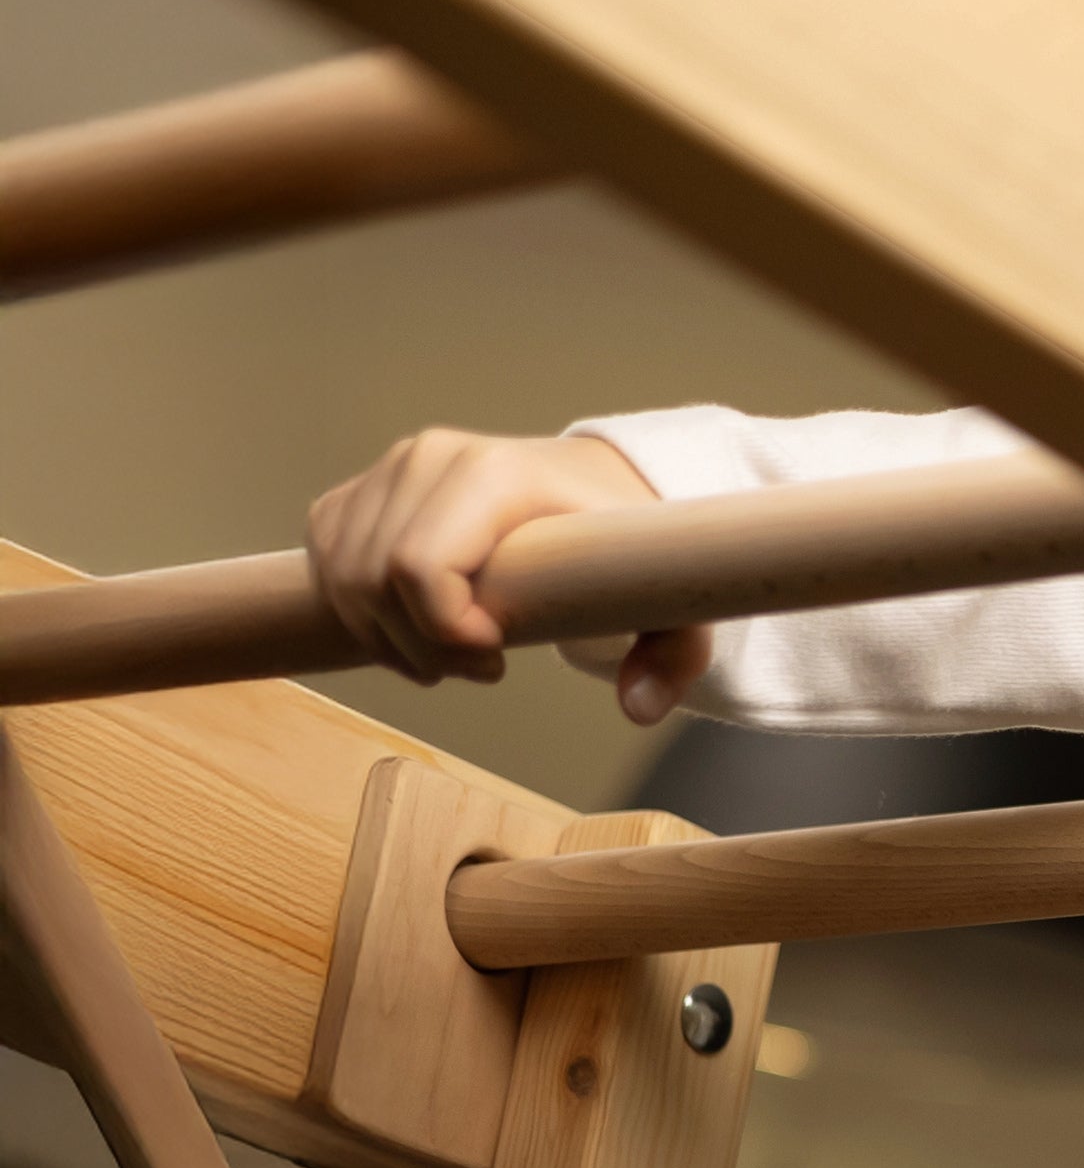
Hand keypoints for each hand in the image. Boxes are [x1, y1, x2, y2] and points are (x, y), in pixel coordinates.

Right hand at [304, 428, 710, 721]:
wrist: (594, 490)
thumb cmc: (623, 547)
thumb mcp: (669, 602)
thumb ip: (670, 658)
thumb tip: (639, 710)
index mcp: (498, 473)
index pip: (419, 566)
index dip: (443, 631)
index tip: (497, 657)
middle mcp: (432, 457)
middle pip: (372, 581)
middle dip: (417, 647)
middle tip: (479, 666)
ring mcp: (393, 469)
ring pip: (342, 578)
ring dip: (386, 638)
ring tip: (452, 652)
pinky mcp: (366, 489)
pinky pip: (329, 561)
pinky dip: (359, 612)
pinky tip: (415, 627)